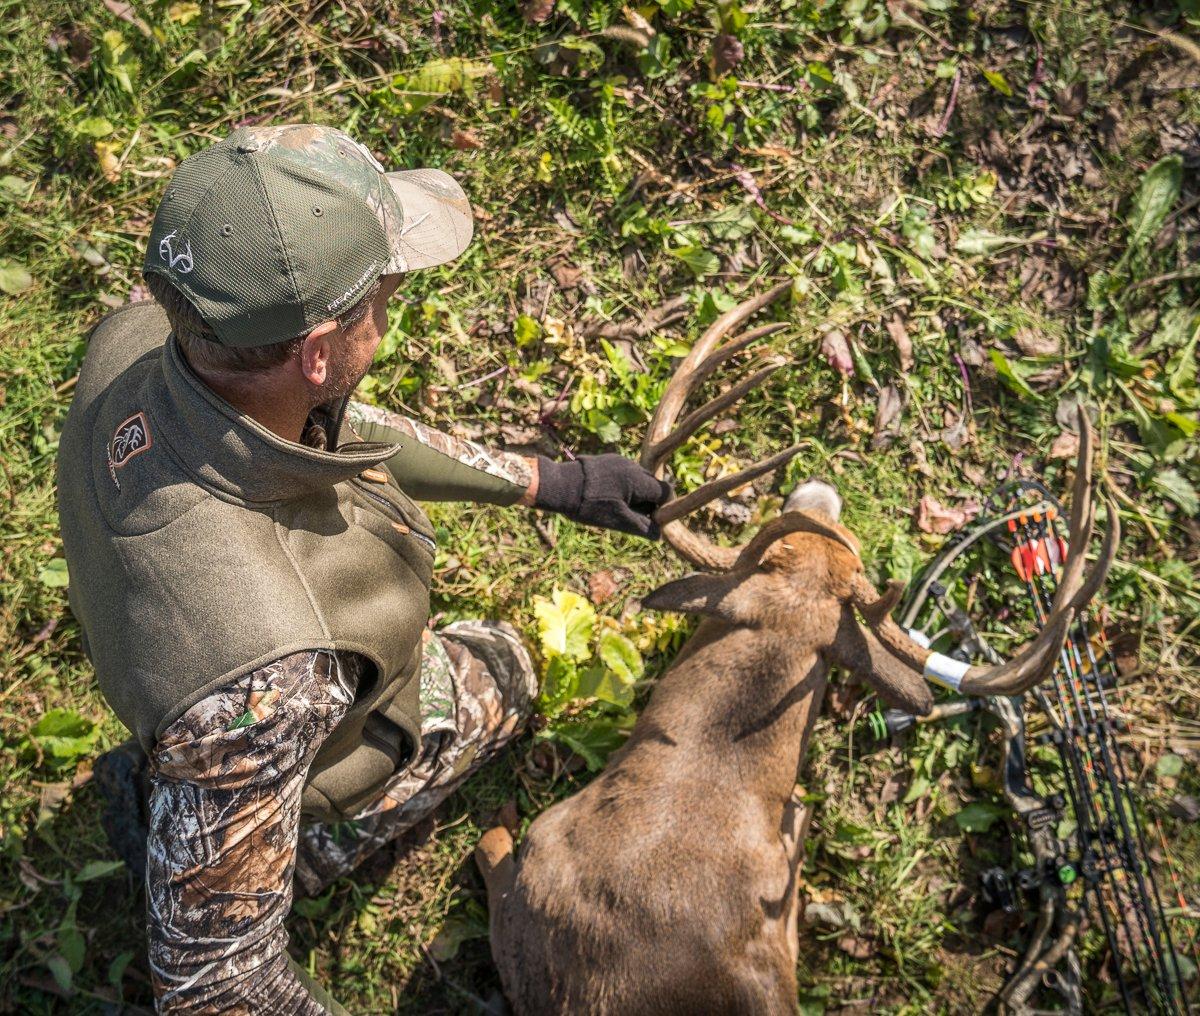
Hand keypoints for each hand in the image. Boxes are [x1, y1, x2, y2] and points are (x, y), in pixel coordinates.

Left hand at [534, 454, 672, 538]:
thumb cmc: (589, 506)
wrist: (560, 486)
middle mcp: (633, 466)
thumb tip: (659, 534)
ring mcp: (620, 460)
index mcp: (638, 480)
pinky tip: (607, 497)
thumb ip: (643, 527)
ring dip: (635, 494)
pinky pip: (625, 474)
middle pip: (653, 485)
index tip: (652, 520)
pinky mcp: (608, 460)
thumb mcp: (618, 521)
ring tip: (616, 508)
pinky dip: (623, 486)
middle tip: (632, 517)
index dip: (663, 508)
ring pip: (638, 480)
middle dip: (648, 502)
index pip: (666, 492)